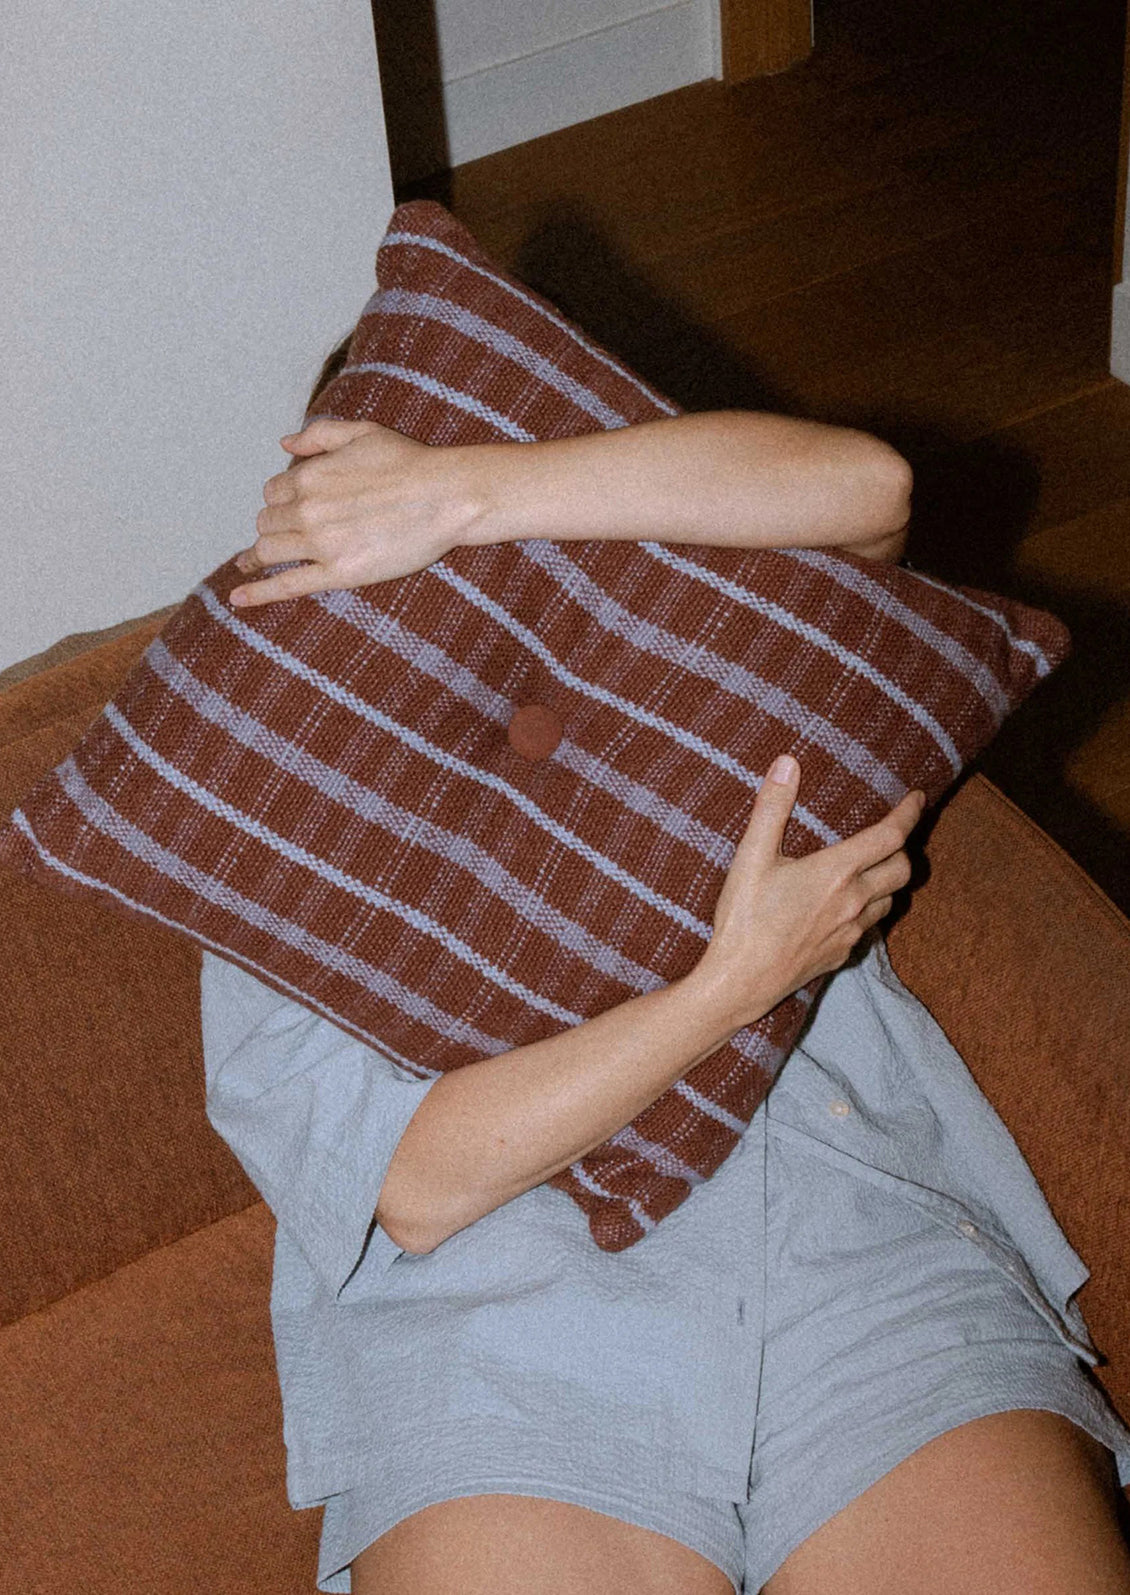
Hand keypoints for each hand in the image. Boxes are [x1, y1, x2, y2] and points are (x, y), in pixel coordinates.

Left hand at [229, 419, 476, 605]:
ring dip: (262, 555)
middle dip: (275, 526)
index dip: (282, 500)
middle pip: (267, 523)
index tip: (297, 507)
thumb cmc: (410, 463)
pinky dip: (257, 593)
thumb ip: (319, 435)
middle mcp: (307, 509)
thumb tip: (283, 442)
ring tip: (255, 562)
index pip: (273, 492)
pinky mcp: (338, 574)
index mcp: (309, 476)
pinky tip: (237, 598)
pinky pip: (286, 586)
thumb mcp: (362, 433)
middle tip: (292, 533)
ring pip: (268, 552)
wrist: (446, 497)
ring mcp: (320, 544)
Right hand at [689, 755, 924, 1027]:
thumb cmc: (744, 919)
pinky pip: (870, 927)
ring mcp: (851, 932)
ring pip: (890, 901)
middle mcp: (853, 902)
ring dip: (889, 881)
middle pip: (902, 869)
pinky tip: (849, 907)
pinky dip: (869, 910)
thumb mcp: (751, 857)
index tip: (917, 798)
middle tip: (893, 833)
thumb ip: (772, 807)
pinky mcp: (841, 954)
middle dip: (903, 848)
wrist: (741, 982)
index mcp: (836, 873)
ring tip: (874, 867)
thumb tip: (787, 763)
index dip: (909, 814)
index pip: (890, 836)